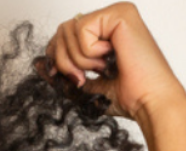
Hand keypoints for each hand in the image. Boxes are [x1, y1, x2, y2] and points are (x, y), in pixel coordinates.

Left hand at [45, 3, 185, 123]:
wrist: (149, 102)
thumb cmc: (127, 97)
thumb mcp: (84, 85)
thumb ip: (62, 72)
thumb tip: (36, 64)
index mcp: (105, 32)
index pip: (63, 34)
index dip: (56, 57)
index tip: (70, 78)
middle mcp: (111, 18)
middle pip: (61, 30)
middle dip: (64, 61)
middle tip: (84, 77)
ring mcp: (117, 13)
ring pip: (68, 29)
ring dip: (79, 59)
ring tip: (103, 68)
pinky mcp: (121, 13)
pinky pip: (82, 29)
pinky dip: (89, 52)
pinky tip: (111, 58)